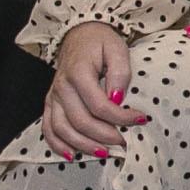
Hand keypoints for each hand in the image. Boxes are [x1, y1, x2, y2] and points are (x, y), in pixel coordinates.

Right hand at [42, 22, 135, 158]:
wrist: (79, 34)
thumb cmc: (101, 42)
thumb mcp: (117, 49)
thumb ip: (120, 73)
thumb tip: (117, 98)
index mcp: (78, 73)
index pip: (99, 105)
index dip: (121, 117)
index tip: (141, 119)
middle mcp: (61, 87)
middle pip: (80, 121)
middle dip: (104, 135)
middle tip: (124, 142)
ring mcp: (53, 96)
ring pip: (62, 129)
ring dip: (82, 145)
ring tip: (104, 153)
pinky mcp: (50, 103)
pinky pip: (48, 128)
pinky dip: (57, 144)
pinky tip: (72, 155)